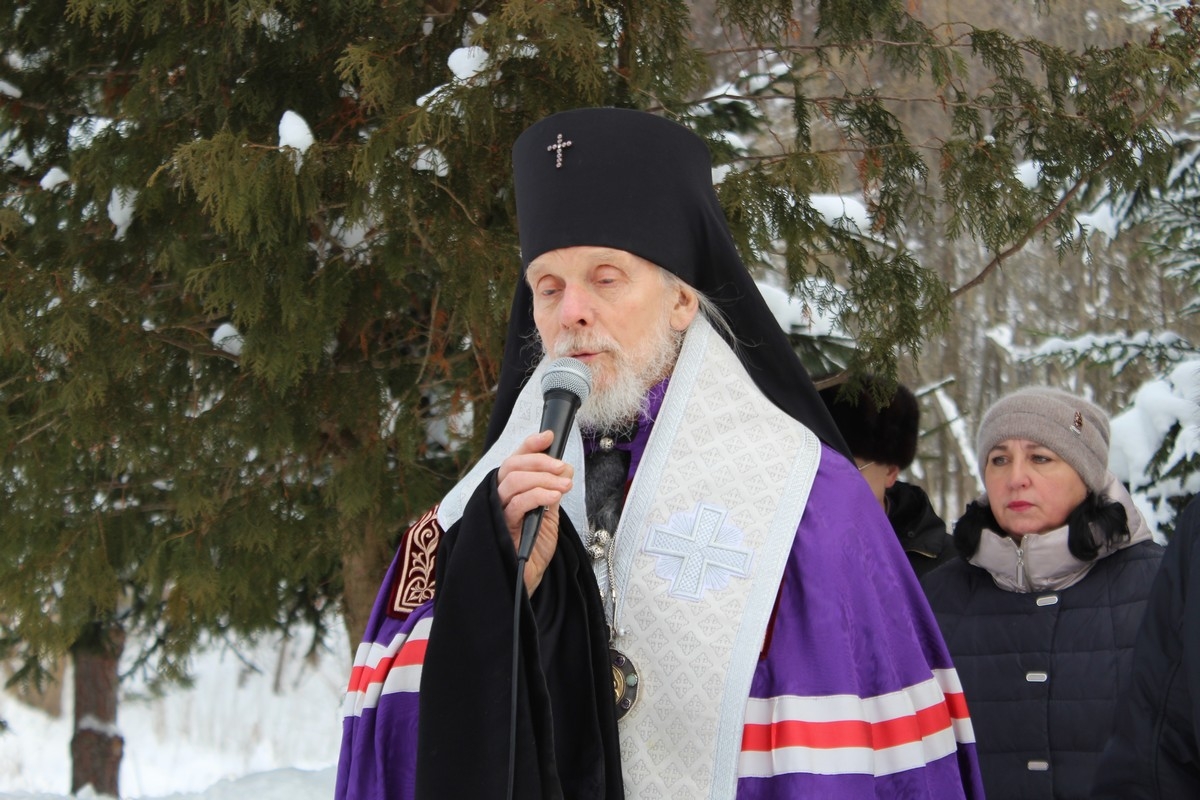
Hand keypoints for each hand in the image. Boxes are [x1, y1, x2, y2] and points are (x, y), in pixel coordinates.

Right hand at [496, 429, 574, 594]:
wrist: (527, 582)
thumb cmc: (533, 550)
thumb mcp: (548, 515)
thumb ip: (552, 491)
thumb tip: (565, 468)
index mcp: (511, 492)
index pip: (515, 460)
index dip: (530, 445)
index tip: (549, 436)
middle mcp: (500, 498)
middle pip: (511, 465)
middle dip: (539, 461)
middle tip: (562, 467)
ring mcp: (498, 512)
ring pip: (512, 481)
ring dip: (542, 478)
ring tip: (563, 486)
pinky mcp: (501, 528)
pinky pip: (516, 504)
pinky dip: (537, 495)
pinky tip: (554, 498)